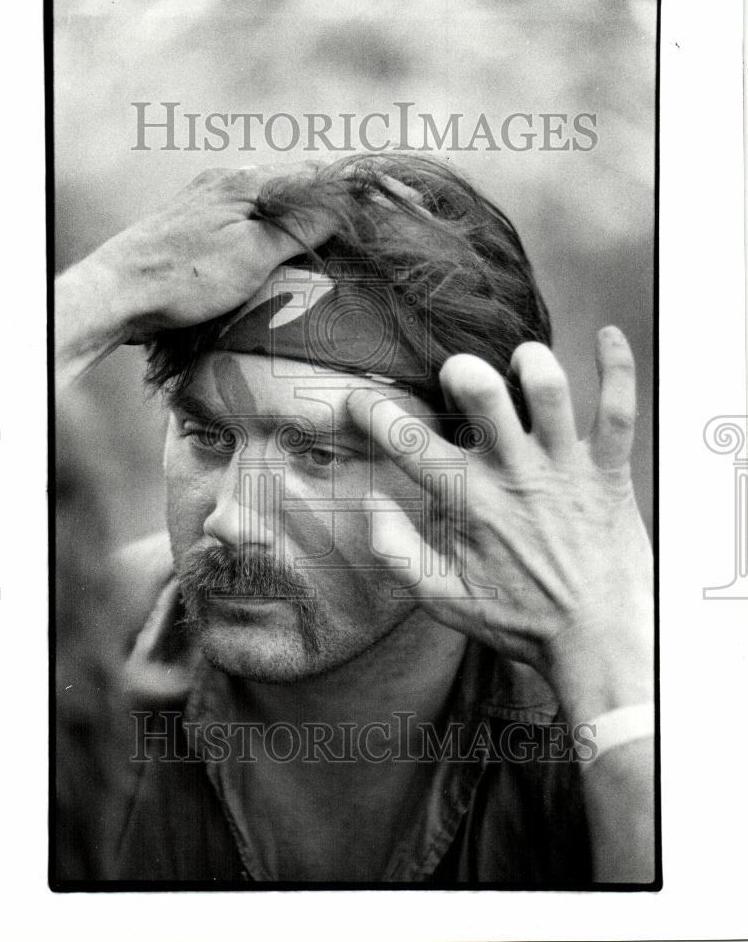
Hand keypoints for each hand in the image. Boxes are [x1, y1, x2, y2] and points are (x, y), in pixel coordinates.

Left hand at [82, 163, 335, 340]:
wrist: (119, 293)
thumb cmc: (186, 276)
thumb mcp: (254, 253)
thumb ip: (298, 226)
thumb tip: (341, 205)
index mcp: (245, 182)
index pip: (312, 174)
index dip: (346, 192)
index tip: (375, 211)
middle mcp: (226, 183)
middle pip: (291, 188)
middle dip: (324, 208)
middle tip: (354, 236)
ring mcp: (207, 203)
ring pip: (268, 206)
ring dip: (295, 223)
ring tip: (322, 249)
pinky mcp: (194, 226)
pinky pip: (246, 222)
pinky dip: (269, 235)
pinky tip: (275, 257)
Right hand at [347, 327, 652, 722]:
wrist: (598, 642)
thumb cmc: (521, 621)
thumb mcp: (442, 599)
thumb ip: (396, 552)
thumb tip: (370, 502)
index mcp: (471, 503)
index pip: (408, 442)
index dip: (373, 411)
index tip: (359, 399)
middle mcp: (515, 474)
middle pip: (481, 391)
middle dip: (460, 369)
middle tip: (458, 381)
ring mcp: (565, 468)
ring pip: (548, 387)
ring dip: (530, 361)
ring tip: (521, 366)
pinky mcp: (609, 471)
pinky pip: (618, 407)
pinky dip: (616, 366)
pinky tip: (608, 336)